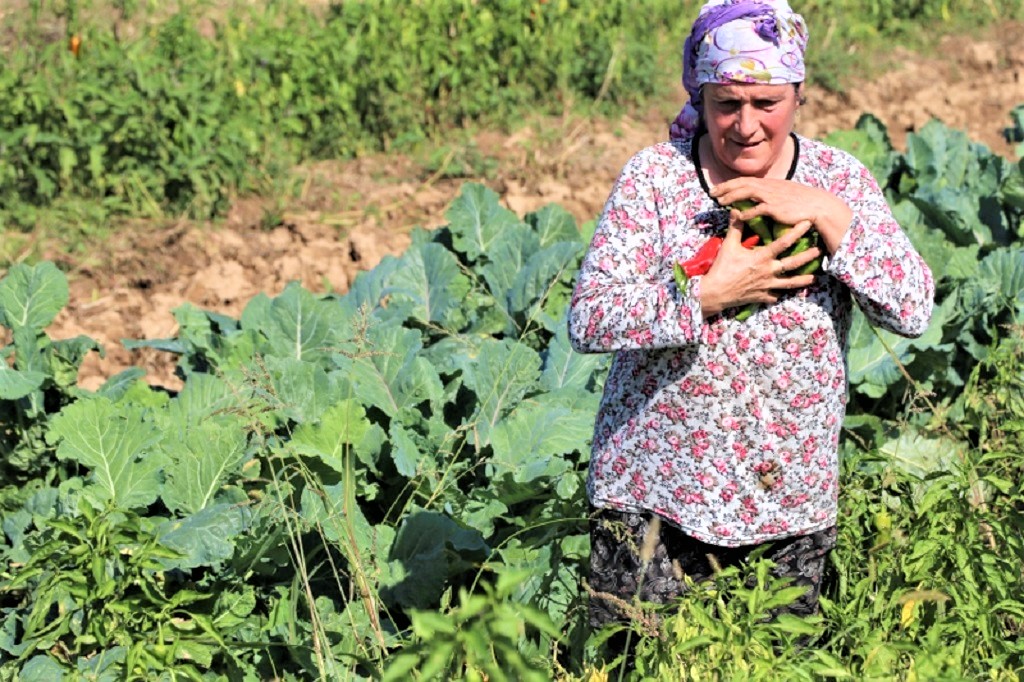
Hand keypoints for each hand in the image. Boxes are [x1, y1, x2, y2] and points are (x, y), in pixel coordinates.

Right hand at [698, 211, 820, 317]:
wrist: (715, 292)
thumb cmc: (722, 268)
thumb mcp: (728, 246)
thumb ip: (736, 228)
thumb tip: (736, 210)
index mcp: (762, 257)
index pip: (783, 243)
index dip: (797, 232)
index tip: (808, 224)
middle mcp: (768, 271)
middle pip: (793, 264)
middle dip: (807, 257)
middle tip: (819, 251)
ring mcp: (766, 285)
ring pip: (789, 283)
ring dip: (802, 280)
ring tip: (813, 278)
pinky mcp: (761, 296)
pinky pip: (774, 295)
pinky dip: (778, 294)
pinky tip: (782, 293)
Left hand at [709, 177, 852, 254]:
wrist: (818, 206)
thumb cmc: (801, 202)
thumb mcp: (784, 194)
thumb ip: (770, 195)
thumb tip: (758, 200)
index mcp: (769, 183)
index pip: (745, 180)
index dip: (730, 183)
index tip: (718, 188)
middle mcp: (768, 186)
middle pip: (742, 183)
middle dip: (725, 187)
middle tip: (712, 193)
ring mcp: (772, 196)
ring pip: (746, 192)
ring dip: (731, 196)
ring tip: (720, 202)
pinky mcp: (776, 207)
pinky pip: (757, 208)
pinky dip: (746, 212)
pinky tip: (737, 215)